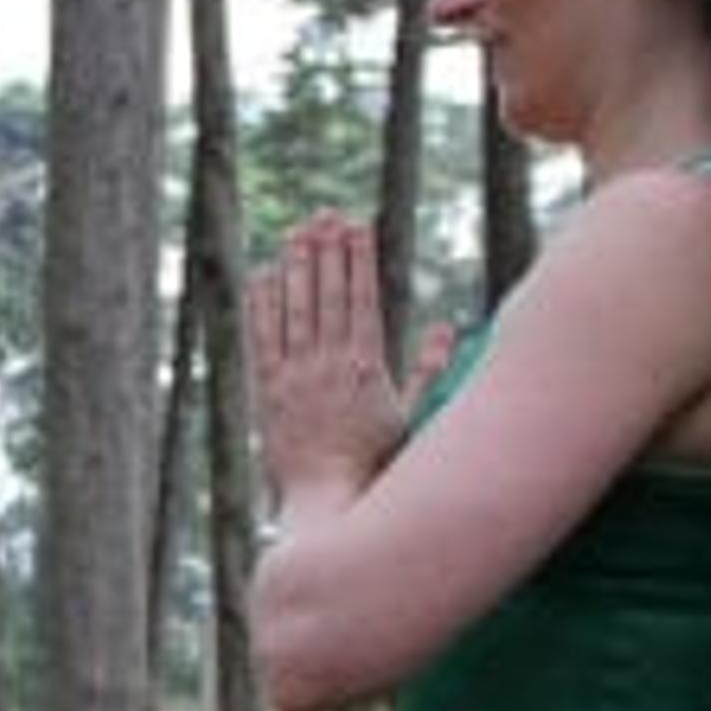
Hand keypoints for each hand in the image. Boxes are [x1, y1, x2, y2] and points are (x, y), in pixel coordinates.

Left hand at [244, 211, 408, 510]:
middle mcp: (328, 363)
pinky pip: (263, 338)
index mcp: (366, 365)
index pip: (362, 298)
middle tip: (325, 213)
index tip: (358, 224)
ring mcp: (295, 374)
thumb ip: (429, 368)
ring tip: (296, 231)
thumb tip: (449, 327)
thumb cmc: (373, 460)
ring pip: (294, 309)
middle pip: (328, 294)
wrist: (326, 497)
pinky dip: (261, 305)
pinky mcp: (267, 389)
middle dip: (327, 250)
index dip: (359, 258)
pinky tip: (261, 275)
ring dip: (295, 268)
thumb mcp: (412, 414)